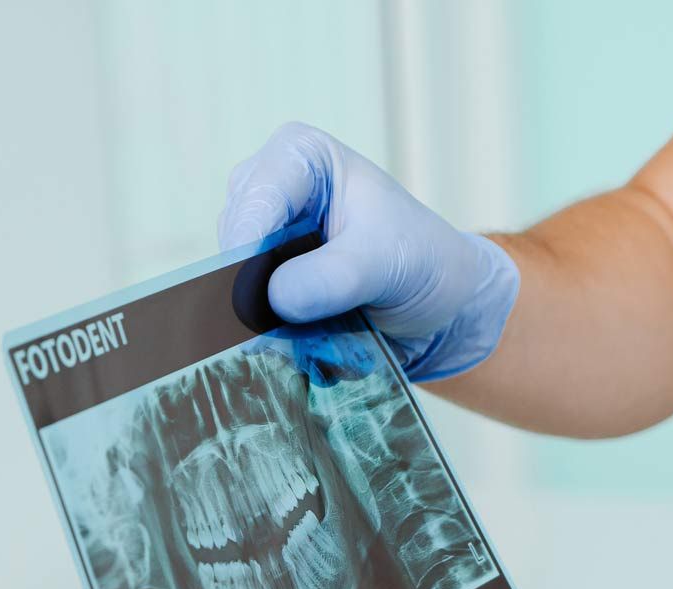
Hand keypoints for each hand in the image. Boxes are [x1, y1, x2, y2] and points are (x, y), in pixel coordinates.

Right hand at [218, 123, 518, 381]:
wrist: (440, 305)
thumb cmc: (421, 260)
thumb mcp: (386, 263)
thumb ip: (332, 278)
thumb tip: (273, 301)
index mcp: (301, 157)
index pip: (257, 195)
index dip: (249, 243)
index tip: (254, 290)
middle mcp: (270, 192)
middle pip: (235, 240)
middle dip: (254, 285)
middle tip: (282, 324)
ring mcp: (261, 242)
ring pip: (232, 282)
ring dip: (265, 318)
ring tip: (309, 335)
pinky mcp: (263, 287)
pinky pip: (246, 315)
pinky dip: (271, 336)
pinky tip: (300, 347)